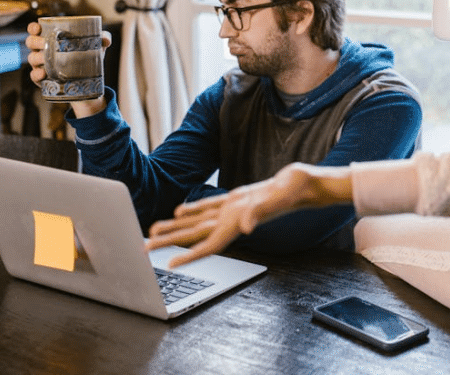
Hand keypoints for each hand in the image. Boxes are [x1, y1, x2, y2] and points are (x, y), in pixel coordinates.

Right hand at [26, 20, 111, 116]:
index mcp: (52, 39)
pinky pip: (34, 76)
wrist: (89, 81)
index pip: (36, 30)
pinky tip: (44, 73)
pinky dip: (36, 74)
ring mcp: (41, 64)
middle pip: (30, 42)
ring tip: (45, 59)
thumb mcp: (96, 46)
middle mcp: (43, 50)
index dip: (33, 28)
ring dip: (36, 57)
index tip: (37, 27)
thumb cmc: (87, 57)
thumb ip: (103, 38)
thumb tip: (105, 39)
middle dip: (35, 41)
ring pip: (32, 58)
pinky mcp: (43, 79)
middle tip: (45, 42)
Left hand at [146, 163, 352, 266]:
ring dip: (175, 228)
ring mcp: (232, 210)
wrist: (305, 183)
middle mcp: (231, 220)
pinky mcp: (235, 199)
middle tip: (143, 249)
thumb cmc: (294, 191)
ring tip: (153, 232)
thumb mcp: (278, 199)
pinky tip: (180, 212)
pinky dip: (192, 210)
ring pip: (198, 222)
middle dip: (169, 242)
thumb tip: (247, 226)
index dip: (189, 255)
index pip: (208, 244)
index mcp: (237, 223)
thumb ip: (261, 213)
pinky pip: (208, 206)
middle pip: (195, 235)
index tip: (169, 265)